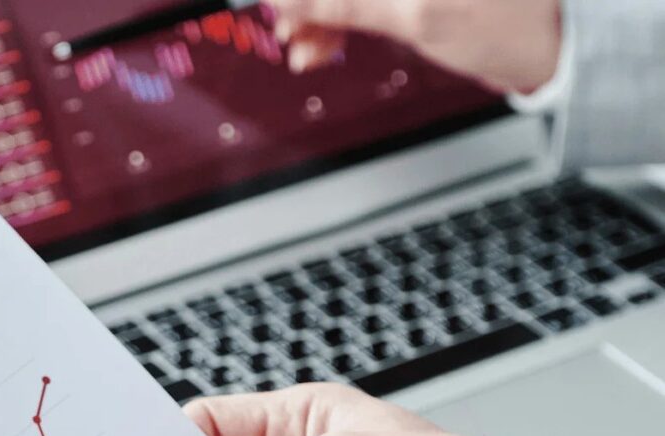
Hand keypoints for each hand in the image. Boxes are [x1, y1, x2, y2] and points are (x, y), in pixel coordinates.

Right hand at [270, 0, 562, 93]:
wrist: (548, 46)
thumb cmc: (506, 21)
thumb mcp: (417, 13)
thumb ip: (344, 2)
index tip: (270, 5)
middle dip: (305, 1)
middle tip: (283, 27)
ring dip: (314, 15)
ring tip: (302, 47)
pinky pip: (354, 1)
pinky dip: (333, 22)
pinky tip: (319, 45)